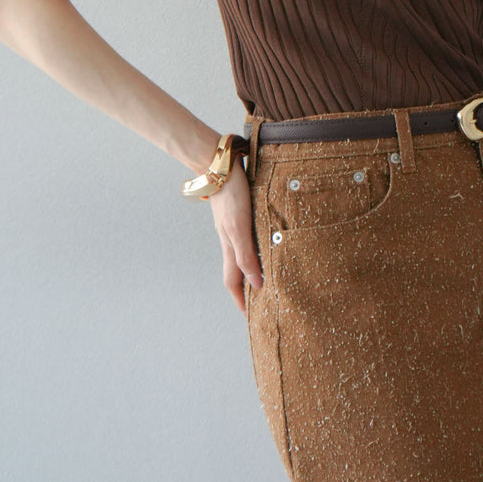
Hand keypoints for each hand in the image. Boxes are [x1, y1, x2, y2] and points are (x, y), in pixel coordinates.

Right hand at [208, 163, 262, 313]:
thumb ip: (246, 254)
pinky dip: (254, 248)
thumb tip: (256, 284)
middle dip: (246, 289)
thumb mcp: (239, 226)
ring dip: (251, 268)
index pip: (233, 281)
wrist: (218, 164)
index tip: (250, 317)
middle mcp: (230, 238)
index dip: (240, 300)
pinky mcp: (239, 212)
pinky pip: (246, 238)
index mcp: (229, 245)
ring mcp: (233, 225)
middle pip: (236, 271)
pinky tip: (263, 243)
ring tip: (264, 277)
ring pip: (241, 254)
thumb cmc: (230, 193)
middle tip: (261, 302)